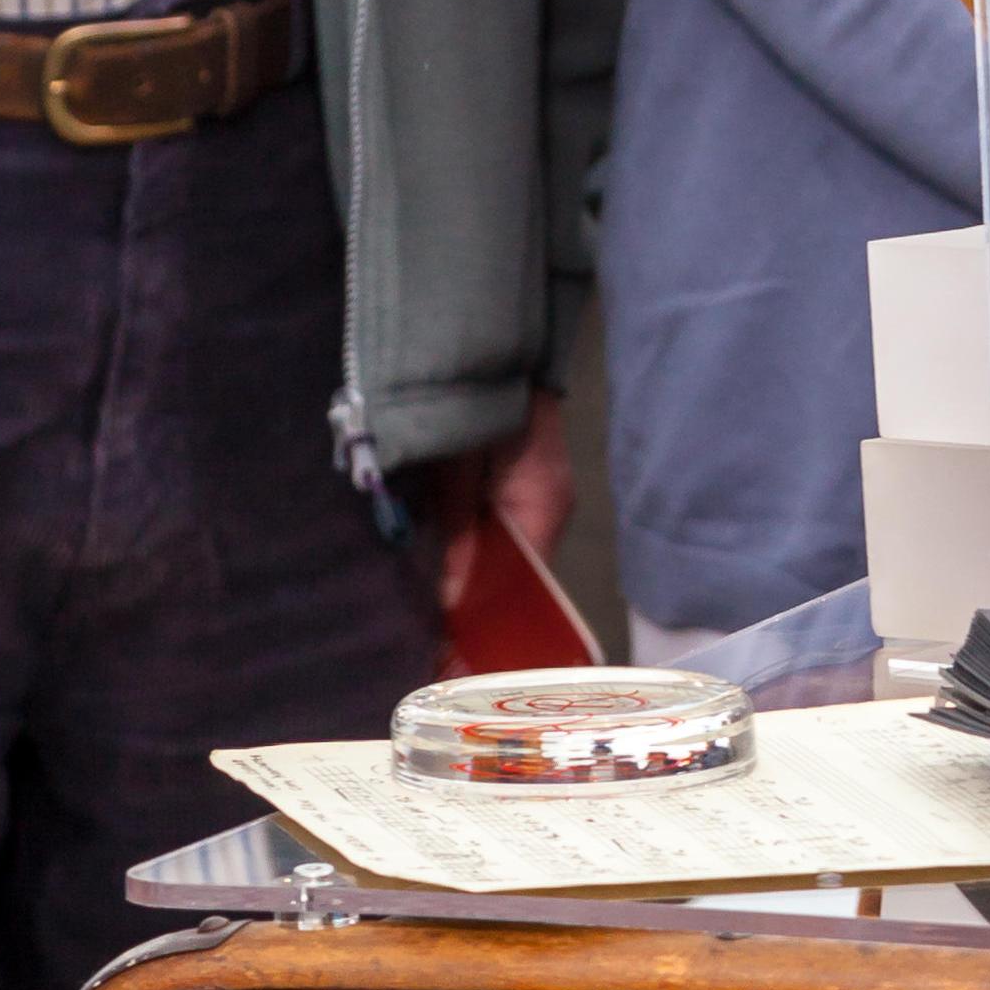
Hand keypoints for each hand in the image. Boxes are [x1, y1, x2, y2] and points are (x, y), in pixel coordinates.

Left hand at [437, 391, 574, 621]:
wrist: (499, 351)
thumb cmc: (478, 403)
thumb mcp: (458, 467)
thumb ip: (458, 527)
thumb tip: (452, 597)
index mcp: (543, 509)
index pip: (524, 581)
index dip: (488, 609)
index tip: (451, 638)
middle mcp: (553, 511)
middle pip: (519, 570)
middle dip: (479, 593)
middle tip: (436, 627)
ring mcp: (546, 497)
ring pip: (511, 551)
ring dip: (478, 568)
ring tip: (437, 600)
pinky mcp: (531, 485)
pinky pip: (508, 530)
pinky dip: (482, 544)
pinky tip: (452, 557)